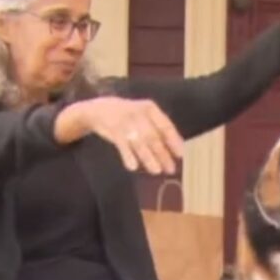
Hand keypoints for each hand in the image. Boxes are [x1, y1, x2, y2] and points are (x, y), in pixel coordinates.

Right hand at [54, 97, 184, 174]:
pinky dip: (128, 156)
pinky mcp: (113, 131)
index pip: (166, 125)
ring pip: (140, 142)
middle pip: (153, 137)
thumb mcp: (143, 115)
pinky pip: (122, 145)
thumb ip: (158, 128)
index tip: (181, 155)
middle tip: (170, 169)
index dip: (174, 141)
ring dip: (148, 158)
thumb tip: (177, 147)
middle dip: (163, 154)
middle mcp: (139, 113)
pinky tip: (133, 167)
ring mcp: (125, 122)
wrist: (99, 109)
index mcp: (150, 108)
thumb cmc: (128, 115)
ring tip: (156, 171)